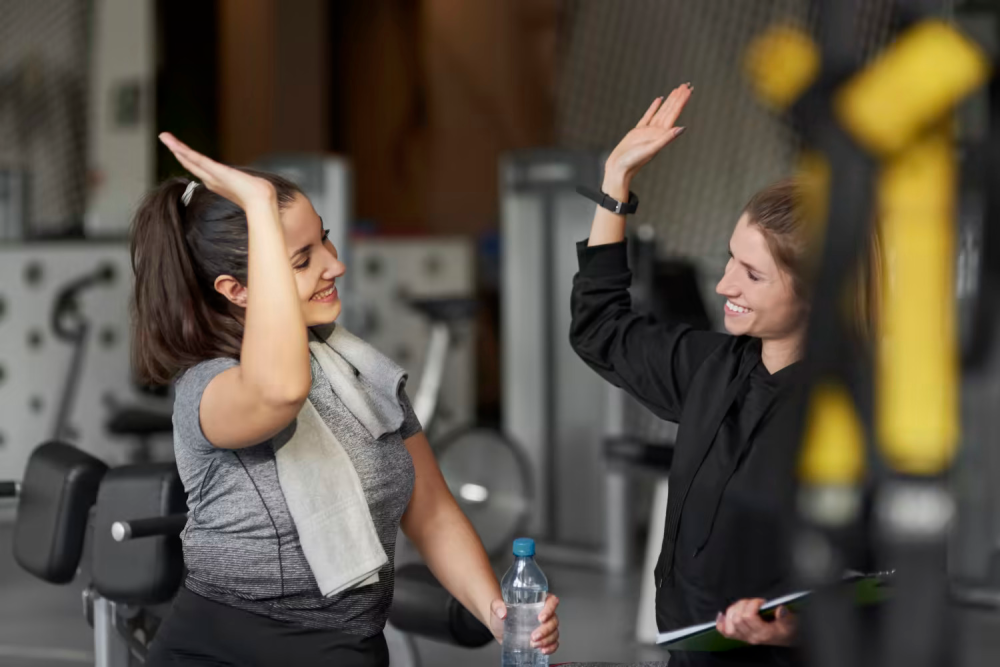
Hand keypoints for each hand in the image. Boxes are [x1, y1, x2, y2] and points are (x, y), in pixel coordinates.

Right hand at [158, 132, 275, 210]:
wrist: (261, 200)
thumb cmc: (258, 195)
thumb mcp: (249, 186)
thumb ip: (246, 183)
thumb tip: (257, 183)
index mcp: (218, 182)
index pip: (199, 168)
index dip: (187, 159)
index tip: (178, 150)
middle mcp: (211, 180)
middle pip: (189, 162)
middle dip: (176, 150)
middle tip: (164, 138)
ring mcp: (212, 176)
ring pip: (189, 159)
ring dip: (176, 147)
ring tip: (164, 137)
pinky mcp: (215, 171)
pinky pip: (196, 159)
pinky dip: (184, 151)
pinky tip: (175, 145)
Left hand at [489, 594, 560, 655]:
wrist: (498, 627)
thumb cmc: (499, 613)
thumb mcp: (496, 607)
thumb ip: (497, 606)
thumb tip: (502, 613)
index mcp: (537, 601)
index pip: (551, 601)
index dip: (550, 609)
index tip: (541, 618)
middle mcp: (544, 613)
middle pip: (554, 620)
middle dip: (545, 630)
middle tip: (533, 636)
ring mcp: (544, 626)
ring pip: (554, 632)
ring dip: (546, 640)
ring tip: (533, 645)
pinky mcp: (543, 638)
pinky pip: (553, 643)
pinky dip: (551, 647)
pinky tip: (543, 650)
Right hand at [604, 82, 692, 190]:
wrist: (619, 167)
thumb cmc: (634, 161)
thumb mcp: (651, 149)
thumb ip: (666, 139)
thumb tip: (682, 128)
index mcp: (662, 134)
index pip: (674, 113)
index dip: (682, 101)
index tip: (688, 90)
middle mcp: (657, 131)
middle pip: (670, 110)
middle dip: (678, 98)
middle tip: (686, 85)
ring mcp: (648, 130)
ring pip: (661, 111)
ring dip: (669, 101)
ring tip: (676, 90)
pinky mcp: (638, 131)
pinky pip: (648, 115)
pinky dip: (654, 107)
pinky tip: (659, 100)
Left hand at [716, 599, 796, 646]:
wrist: (787, 637)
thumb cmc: (788, 628)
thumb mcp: (791, 621)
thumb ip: (786, 615)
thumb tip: (780, 609)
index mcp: (764, 633)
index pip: (748, 617)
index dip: (752, 605)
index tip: (760, 601)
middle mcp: (752, 637)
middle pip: (737, 619)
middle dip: (743, 605)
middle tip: (753, 602)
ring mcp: (745, 638)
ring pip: (730, 624)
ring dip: (734, 611)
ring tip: (744, 606)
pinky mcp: (740, 636)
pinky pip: (725, 632)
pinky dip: (721, 623)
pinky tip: (722, 615)